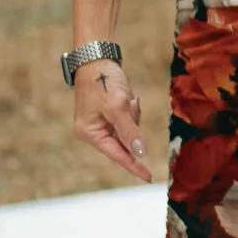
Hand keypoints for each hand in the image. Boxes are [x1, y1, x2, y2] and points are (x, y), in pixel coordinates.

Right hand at [72, 62, 150, 181]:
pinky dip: (131, 109)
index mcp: (90, 133)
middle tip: (127, 104)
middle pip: (125, 140)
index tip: (148, 178)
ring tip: (125, 97)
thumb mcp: (117, 107)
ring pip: (129, 129)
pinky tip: (126, 96)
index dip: (134, 166)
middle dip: (132, 124)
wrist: (97, 59)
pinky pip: (128, 118)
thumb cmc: (102, 82)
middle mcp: (93, 131)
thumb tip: (140, 153)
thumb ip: (130, 131)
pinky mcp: (109, 113)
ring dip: (132, 114)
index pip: (117, 155)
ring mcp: (101, 122)